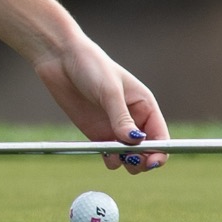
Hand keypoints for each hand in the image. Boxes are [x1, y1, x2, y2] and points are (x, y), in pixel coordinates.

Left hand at [33, 37, 169, 173]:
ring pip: (128, 157)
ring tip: (113, 155)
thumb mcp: (109, 91)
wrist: (61, 59)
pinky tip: (103, 153)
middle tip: (128, 159)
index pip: (161, 136)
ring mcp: (115, 128)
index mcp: (145, 105)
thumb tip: (135, 143)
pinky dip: (109, 159)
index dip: (160, 152)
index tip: (151, 163)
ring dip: (124, 162)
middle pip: (147, 152)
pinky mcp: (97, 133)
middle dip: (141, 160)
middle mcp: (133, 119)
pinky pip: (109, 155)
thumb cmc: (92, 66)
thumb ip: (122, 119)